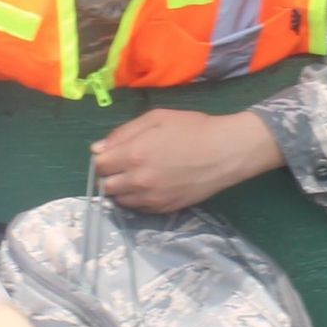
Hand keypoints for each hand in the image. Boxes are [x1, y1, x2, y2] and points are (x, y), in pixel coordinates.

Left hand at [92, 109, 282, 212]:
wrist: (227, 151)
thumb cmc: (194, 128)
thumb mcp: (157, 117)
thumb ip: (124, 132)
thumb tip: (98, 149)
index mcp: (134, 154)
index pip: (99, 164)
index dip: (104, 157)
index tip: (114, 153)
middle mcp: (139, 180)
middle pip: (106, 185)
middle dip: (110, 174)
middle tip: (126, 165)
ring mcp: (152, 198)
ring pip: (120, 200)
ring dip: (122, 188)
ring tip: (138, 176)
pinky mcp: (165, 208)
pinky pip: (139, 208)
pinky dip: (138, 198)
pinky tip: (151, 186)